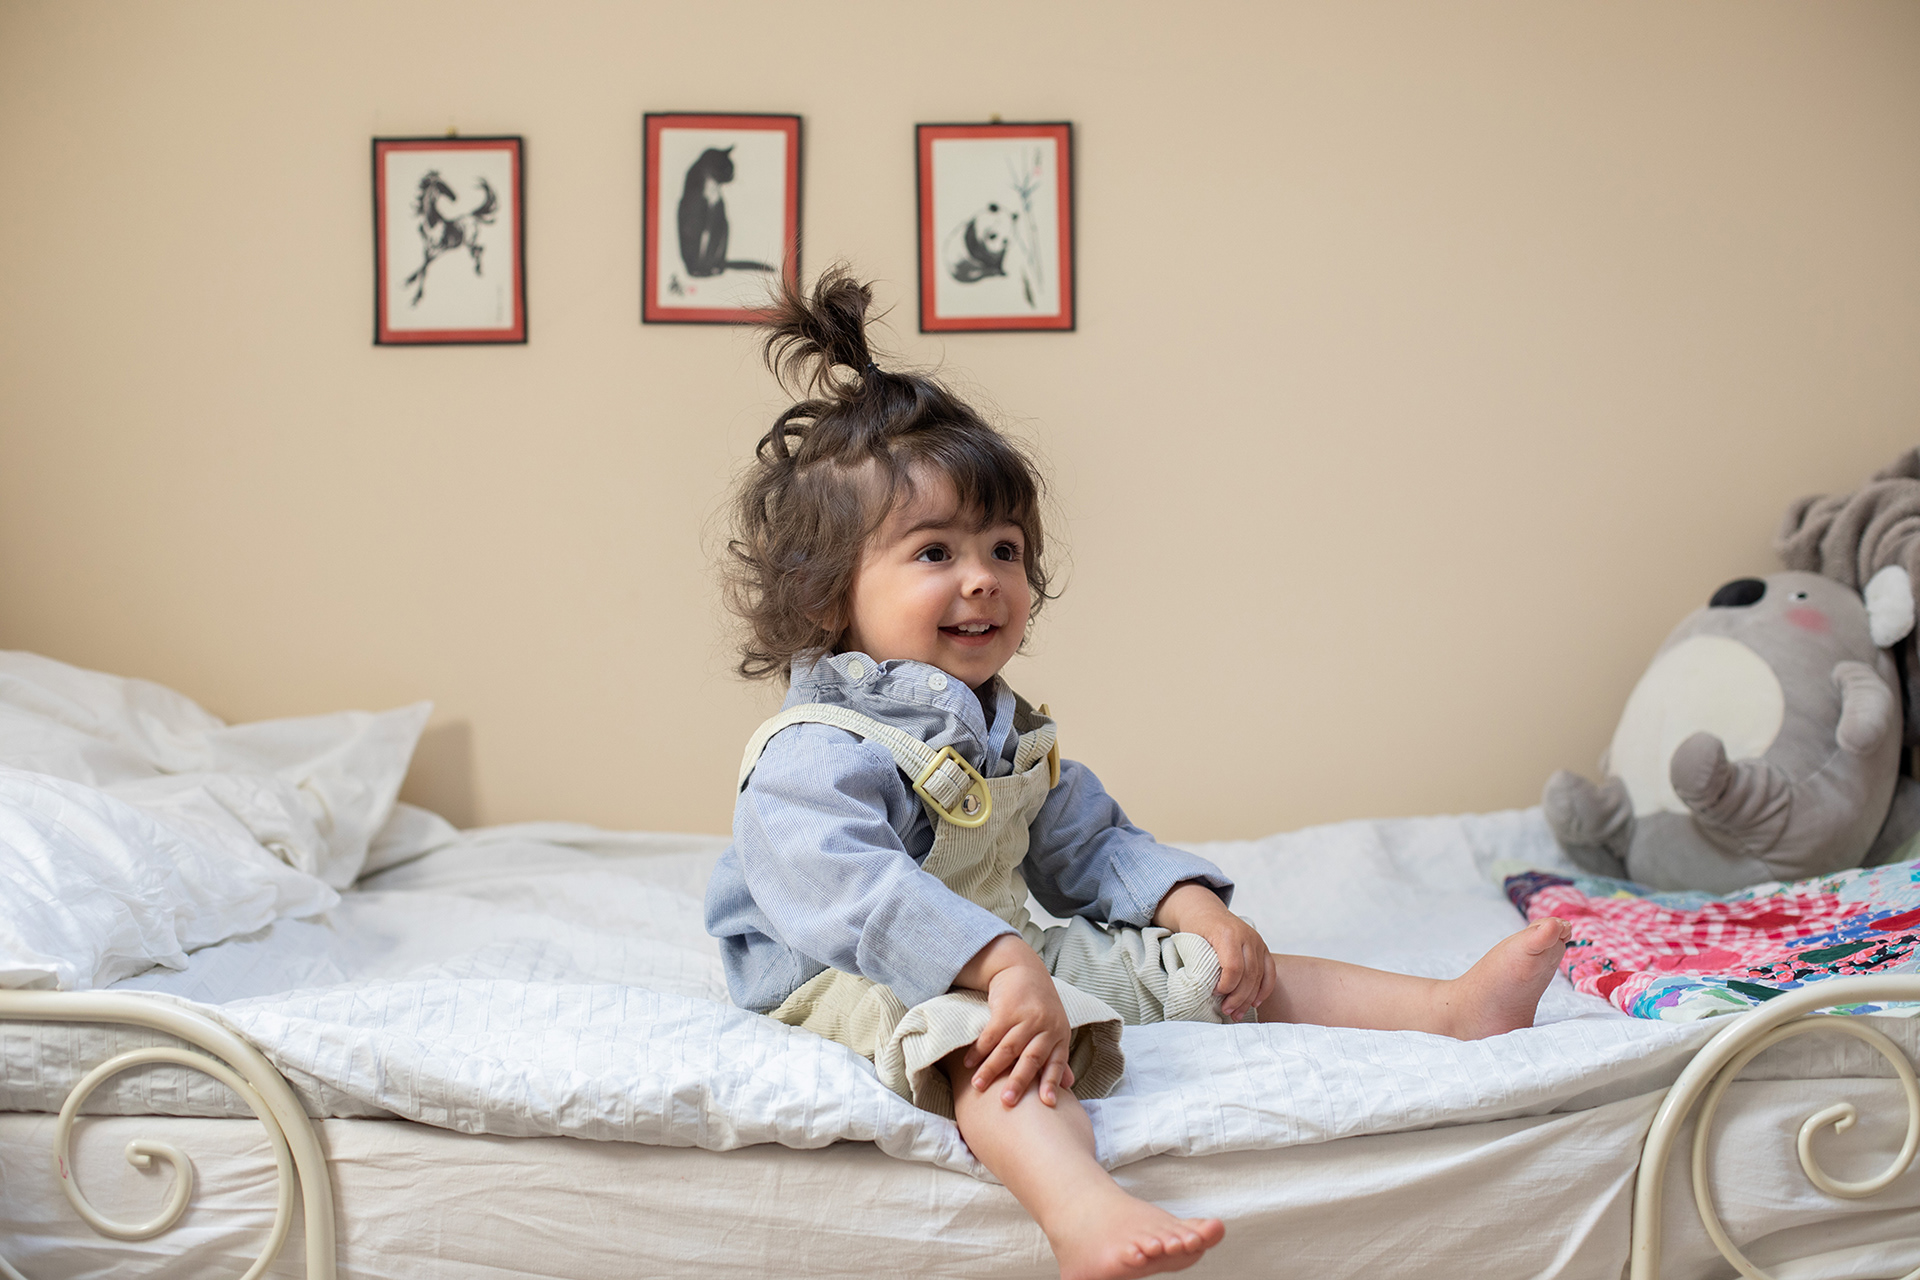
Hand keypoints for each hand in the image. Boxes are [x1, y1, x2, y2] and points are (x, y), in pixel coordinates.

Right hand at [954, 935, 1075, 1106]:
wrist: (1021, 967)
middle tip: (1007, 1102)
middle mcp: (1046, 1027)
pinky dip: (979, 1050)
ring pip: (1007, 1049)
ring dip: (991, 1069)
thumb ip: (1058, 1057)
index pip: (1057, 1062)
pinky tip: (969, 1063)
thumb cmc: (1039, 1004)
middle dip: (1019, 1082)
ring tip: (978, 1086)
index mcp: (1059, 1034)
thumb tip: (1068, 1086)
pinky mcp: (1006, 1009)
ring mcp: (1026, 1017)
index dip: (1052, 1082)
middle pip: (1031, 1059)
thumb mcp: (1054, 1028)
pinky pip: (990, 1034)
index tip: (1047, 1103)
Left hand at [1153, 881, 1275, 1020]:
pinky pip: (1270, 971)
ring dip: (1249, 998)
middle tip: (1226, 1011)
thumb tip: (1202, 991)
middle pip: (1248, 974)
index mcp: (1227, 934)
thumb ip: (1199, 962)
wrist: (1206, 911)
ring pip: (1259, 976)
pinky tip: (1255, 1002)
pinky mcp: (1263, 947)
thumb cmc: (1196, 928)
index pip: (1233, 967)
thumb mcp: (1191, 940)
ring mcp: (1257, 941)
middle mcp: (1246, 936)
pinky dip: (1264, 989)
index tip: (1214, 993)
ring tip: (1237, 1013)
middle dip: (1238, 997)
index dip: (1226, 985)